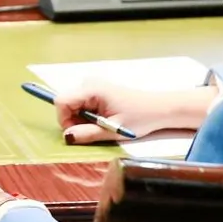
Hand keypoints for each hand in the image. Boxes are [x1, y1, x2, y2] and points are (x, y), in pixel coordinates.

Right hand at [55, 80, 217, 143]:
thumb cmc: (139, 118)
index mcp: (91, 89)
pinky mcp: (97, 91)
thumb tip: (67, 137)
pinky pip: (82, 105)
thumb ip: (88, 134)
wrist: (160, 109)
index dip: (64, 120)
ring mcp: (93, 86)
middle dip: (75, 122)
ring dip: (83, 120)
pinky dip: (88, 116)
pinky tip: (105, 121)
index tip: (79, 133)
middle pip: (66, 104)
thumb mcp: (113, 130)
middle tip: (95, 132)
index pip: (61, 101)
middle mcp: (89, 83)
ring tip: (103, 126)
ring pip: (73, 106)